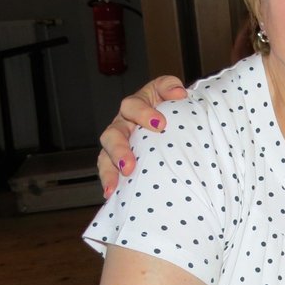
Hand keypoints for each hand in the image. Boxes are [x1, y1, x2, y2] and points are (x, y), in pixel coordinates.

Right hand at [97, 75, 186, 196]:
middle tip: (129, 165)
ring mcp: (119, 144)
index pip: (133, 105)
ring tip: (114, 187)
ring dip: (109, 171)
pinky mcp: (119, 161)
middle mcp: (123, 124)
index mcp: (136, 105)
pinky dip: (111, 183)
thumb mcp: (174, 93)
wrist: (178, 123)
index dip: (143, 113)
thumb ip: (173, 88)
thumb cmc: (174, 108)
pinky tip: (113, 196)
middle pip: (113, 134)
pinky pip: (109, 172)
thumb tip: (179, 93)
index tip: (160, 124)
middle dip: (119, 150)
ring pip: (105, 156)